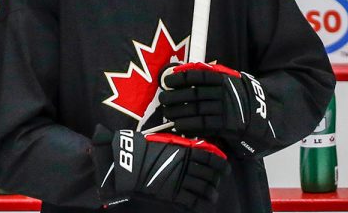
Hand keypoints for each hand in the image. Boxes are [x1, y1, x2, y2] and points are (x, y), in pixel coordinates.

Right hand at [93, 125, 228, 212]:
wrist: (124, 162)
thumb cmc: (140, 148)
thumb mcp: (162, 141)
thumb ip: (179, 144)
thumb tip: (195, 146)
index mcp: (185, 151)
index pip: (212, 159)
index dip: (221, 164)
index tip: (223, 167)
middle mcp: (187, 166)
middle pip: (211, 175)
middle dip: (216, 180)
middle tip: (215, 182)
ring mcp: (181, 181)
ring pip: (206, 190)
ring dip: (210, 193)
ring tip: (210, 195)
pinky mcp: (173, 195)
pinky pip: (193, 203)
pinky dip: (200, 205)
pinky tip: (200, 205)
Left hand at [159, 62, 270, 155]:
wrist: (266, 115)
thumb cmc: (240, 98)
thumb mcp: (229, 82)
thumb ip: (209, 77)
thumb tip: (182, 71)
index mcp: (223, 79)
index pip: (197, 77)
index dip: (180, 78)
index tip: (167, 81)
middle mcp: (224, 93)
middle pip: (193, 94)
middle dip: (174, 97)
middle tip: (162, 100)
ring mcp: (226, 109)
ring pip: (196, 110)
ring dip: (178, 113)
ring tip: (167, 114)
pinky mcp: (228, 125)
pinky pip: (204, 125)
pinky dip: (189, 125)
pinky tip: (179, 126)